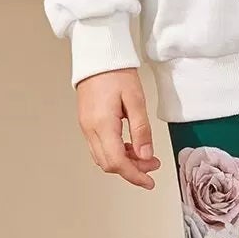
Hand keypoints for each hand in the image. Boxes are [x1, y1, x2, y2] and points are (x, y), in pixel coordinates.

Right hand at [76, 67, 161, 188]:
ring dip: (124, 162)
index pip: (117, 162)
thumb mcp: (136, 100)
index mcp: (102, 125)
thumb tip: (146, 155)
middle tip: (152, 165)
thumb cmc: (116, 72)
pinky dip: (116, 152)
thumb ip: (141, 130)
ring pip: (103, 157)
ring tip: (145, 155)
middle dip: (132, 170)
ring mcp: (86, 127)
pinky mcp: (87, 122)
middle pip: (109, 164)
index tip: (149, 181)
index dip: (134, 175)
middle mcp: (90, 129)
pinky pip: (99, 146)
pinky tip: (130, 146)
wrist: (98, 56)